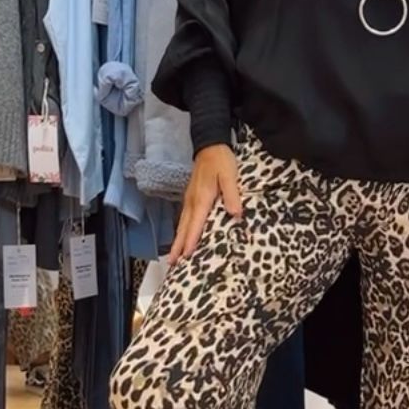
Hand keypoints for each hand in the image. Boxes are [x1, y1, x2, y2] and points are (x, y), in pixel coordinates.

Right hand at [169, 145, 242, 265]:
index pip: (196, 223)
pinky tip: (181, 238)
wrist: (210, 145)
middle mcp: (193, 201)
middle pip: (184, 228)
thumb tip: (235, 214)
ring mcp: (190, 199)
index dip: (191, 240)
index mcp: (202, 198)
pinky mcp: (191, 198)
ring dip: (177, 241)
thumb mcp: (230, 175)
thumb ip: (232, 195)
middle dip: (178, 246)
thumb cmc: (221, 160)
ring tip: (172, 257)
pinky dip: (181, 231)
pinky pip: (184, 218)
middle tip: (172, 263)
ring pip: (182, 224)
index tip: (186, 255)